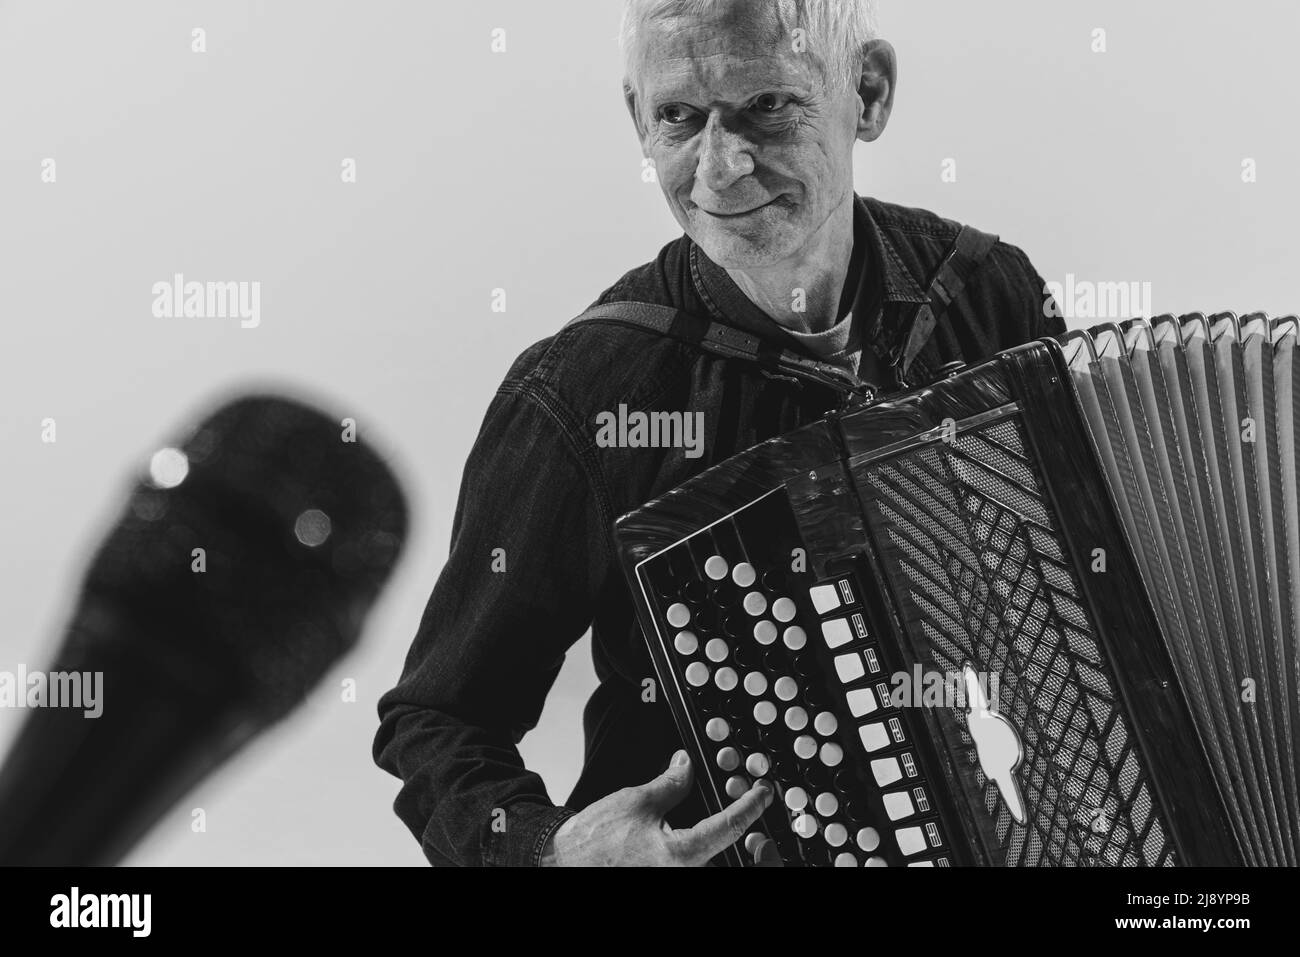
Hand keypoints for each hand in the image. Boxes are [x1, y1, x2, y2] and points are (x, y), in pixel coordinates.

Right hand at [539, 749, 779, 865]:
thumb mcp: (637, 800)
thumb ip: (671, 783)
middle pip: (727, 851)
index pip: (729, 827)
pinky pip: (692, 863)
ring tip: (732, 814)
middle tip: (753, 805)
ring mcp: (674, 877)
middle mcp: (683, 873)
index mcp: (680, 855)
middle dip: (747, 830)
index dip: (751, 806)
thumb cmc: (595, 840)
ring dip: (723, 837)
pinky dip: (703, 845)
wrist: (565, 863)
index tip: (764, 792)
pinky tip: (703, 828)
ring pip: (710, 858)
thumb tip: (687, 764)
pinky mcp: (663, 876)